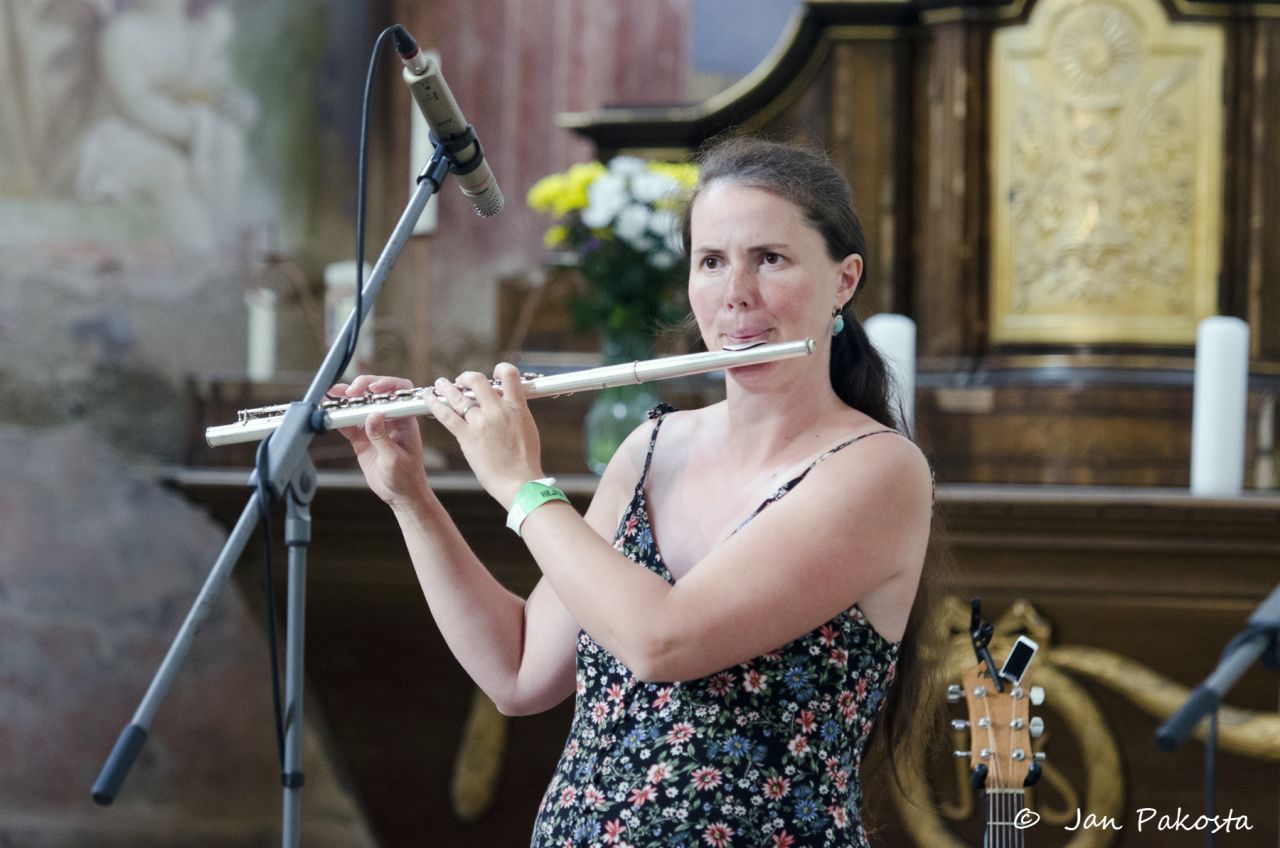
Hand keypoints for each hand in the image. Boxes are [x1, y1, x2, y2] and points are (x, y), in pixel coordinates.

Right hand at [332, 375, 429, 509]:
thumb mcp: (394, 459)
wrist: (400, 496)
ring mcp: (374, 427)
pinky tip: (327, 413)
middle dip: (361, 387)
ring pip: (359, 405)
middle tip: (348, 392)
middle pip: (375, 393)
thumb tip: (372, 415)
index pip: (400, 390)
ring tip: (331, 394)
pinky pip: (348, 423)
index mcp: (404, 419)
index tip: (373, 389)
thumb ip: (382, 437)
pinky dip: (337, 417)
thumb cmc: (406, 478)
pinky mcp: (361, 437)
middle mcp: (390, 419)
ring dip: (345, 398)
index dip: (387, 383)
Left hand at [427, 363, 543, 508]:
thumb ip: (515, 413)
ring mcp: (481, 422)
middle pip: (477, 381)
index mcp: (517, 407)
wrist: (520, 482)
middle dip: (466, 378)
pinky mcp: (468, 436)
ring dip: (446, 387)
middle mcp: (498, 410)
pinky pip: (447, 415)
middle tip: (461, 381)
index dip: (499, 370)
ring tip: (440, 384)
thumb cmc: (525, 461)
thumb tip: (503, 404)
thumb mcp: (527, 429)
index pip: (509, 375)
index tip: (492, 376)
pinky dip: (435, 405)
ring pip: (458, 396)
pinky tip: (429, 399)